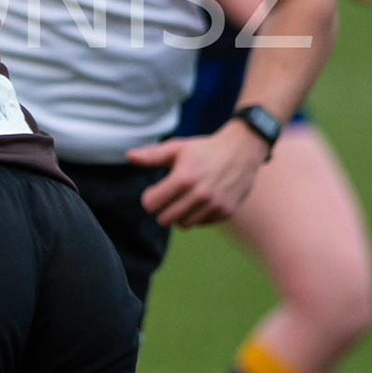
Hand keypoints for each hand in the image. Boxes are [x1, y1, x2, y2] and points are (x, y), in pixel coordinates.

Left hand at [125, 123, 269, 227]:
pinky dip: (197, 216)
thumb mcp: (177, 148)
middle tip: (168, 197)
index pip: (151, 204)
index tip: (154, 191)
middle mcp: (200, 194)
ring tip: (183, 199)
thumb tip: (128, 156)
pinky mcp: (227, 211)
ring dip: (179, 215)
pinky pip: (201, 223)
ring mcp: (215, 204)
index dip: (149, 199)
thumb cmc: (204, 149)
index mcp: (184, 178)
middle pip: (165, 219)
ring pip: (183, 224)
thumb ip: (151, 155)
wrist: (243, 150)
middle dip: (162, 209)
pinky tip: (200, 201)